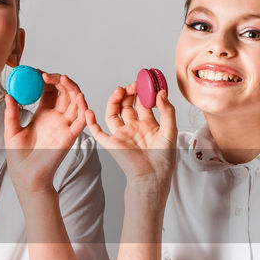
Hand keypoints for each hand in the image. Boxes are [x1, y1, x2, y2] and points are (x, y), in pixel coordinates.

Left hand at [4, 73, 89, 194]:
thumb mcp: (11, 130)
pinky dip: (84, 108)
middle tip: (47, 76)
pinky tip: (80, 97)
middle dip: (59, 80)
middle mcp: (56, 118)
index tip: (36, 72)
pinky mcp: (70, 137)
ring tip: (63, 78)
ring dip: (72, 88)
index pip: (50, 90)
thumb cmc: (18, 156)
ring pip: (75, 102)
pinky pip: (81, 121)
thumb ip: (12, 113)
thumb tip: (9, 94)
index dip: (46, 79)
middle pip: (64, 92)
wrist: (25, 176)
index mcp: (43, 114)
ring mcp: (65, 126)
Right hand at [86, 80, 176, 198]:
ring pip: (113, 113)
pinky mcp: (111, 143)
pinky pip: (97, 131)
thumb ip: (167, 111)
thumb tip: (161, 92)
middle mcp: (133, 128)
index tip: (146, 83)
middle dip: (129, 93)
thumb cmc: (163, 159)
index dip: (144, 93)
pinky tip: (89, 111)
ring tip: (120, 90)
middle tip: (133, 85)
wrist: (152, 176)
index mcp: (148, 125)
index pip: (143, 104)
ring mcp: (121, 134)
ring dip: (114, 100)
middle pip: (127, 106)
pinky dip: (91, 122)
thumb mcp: (170, 130)